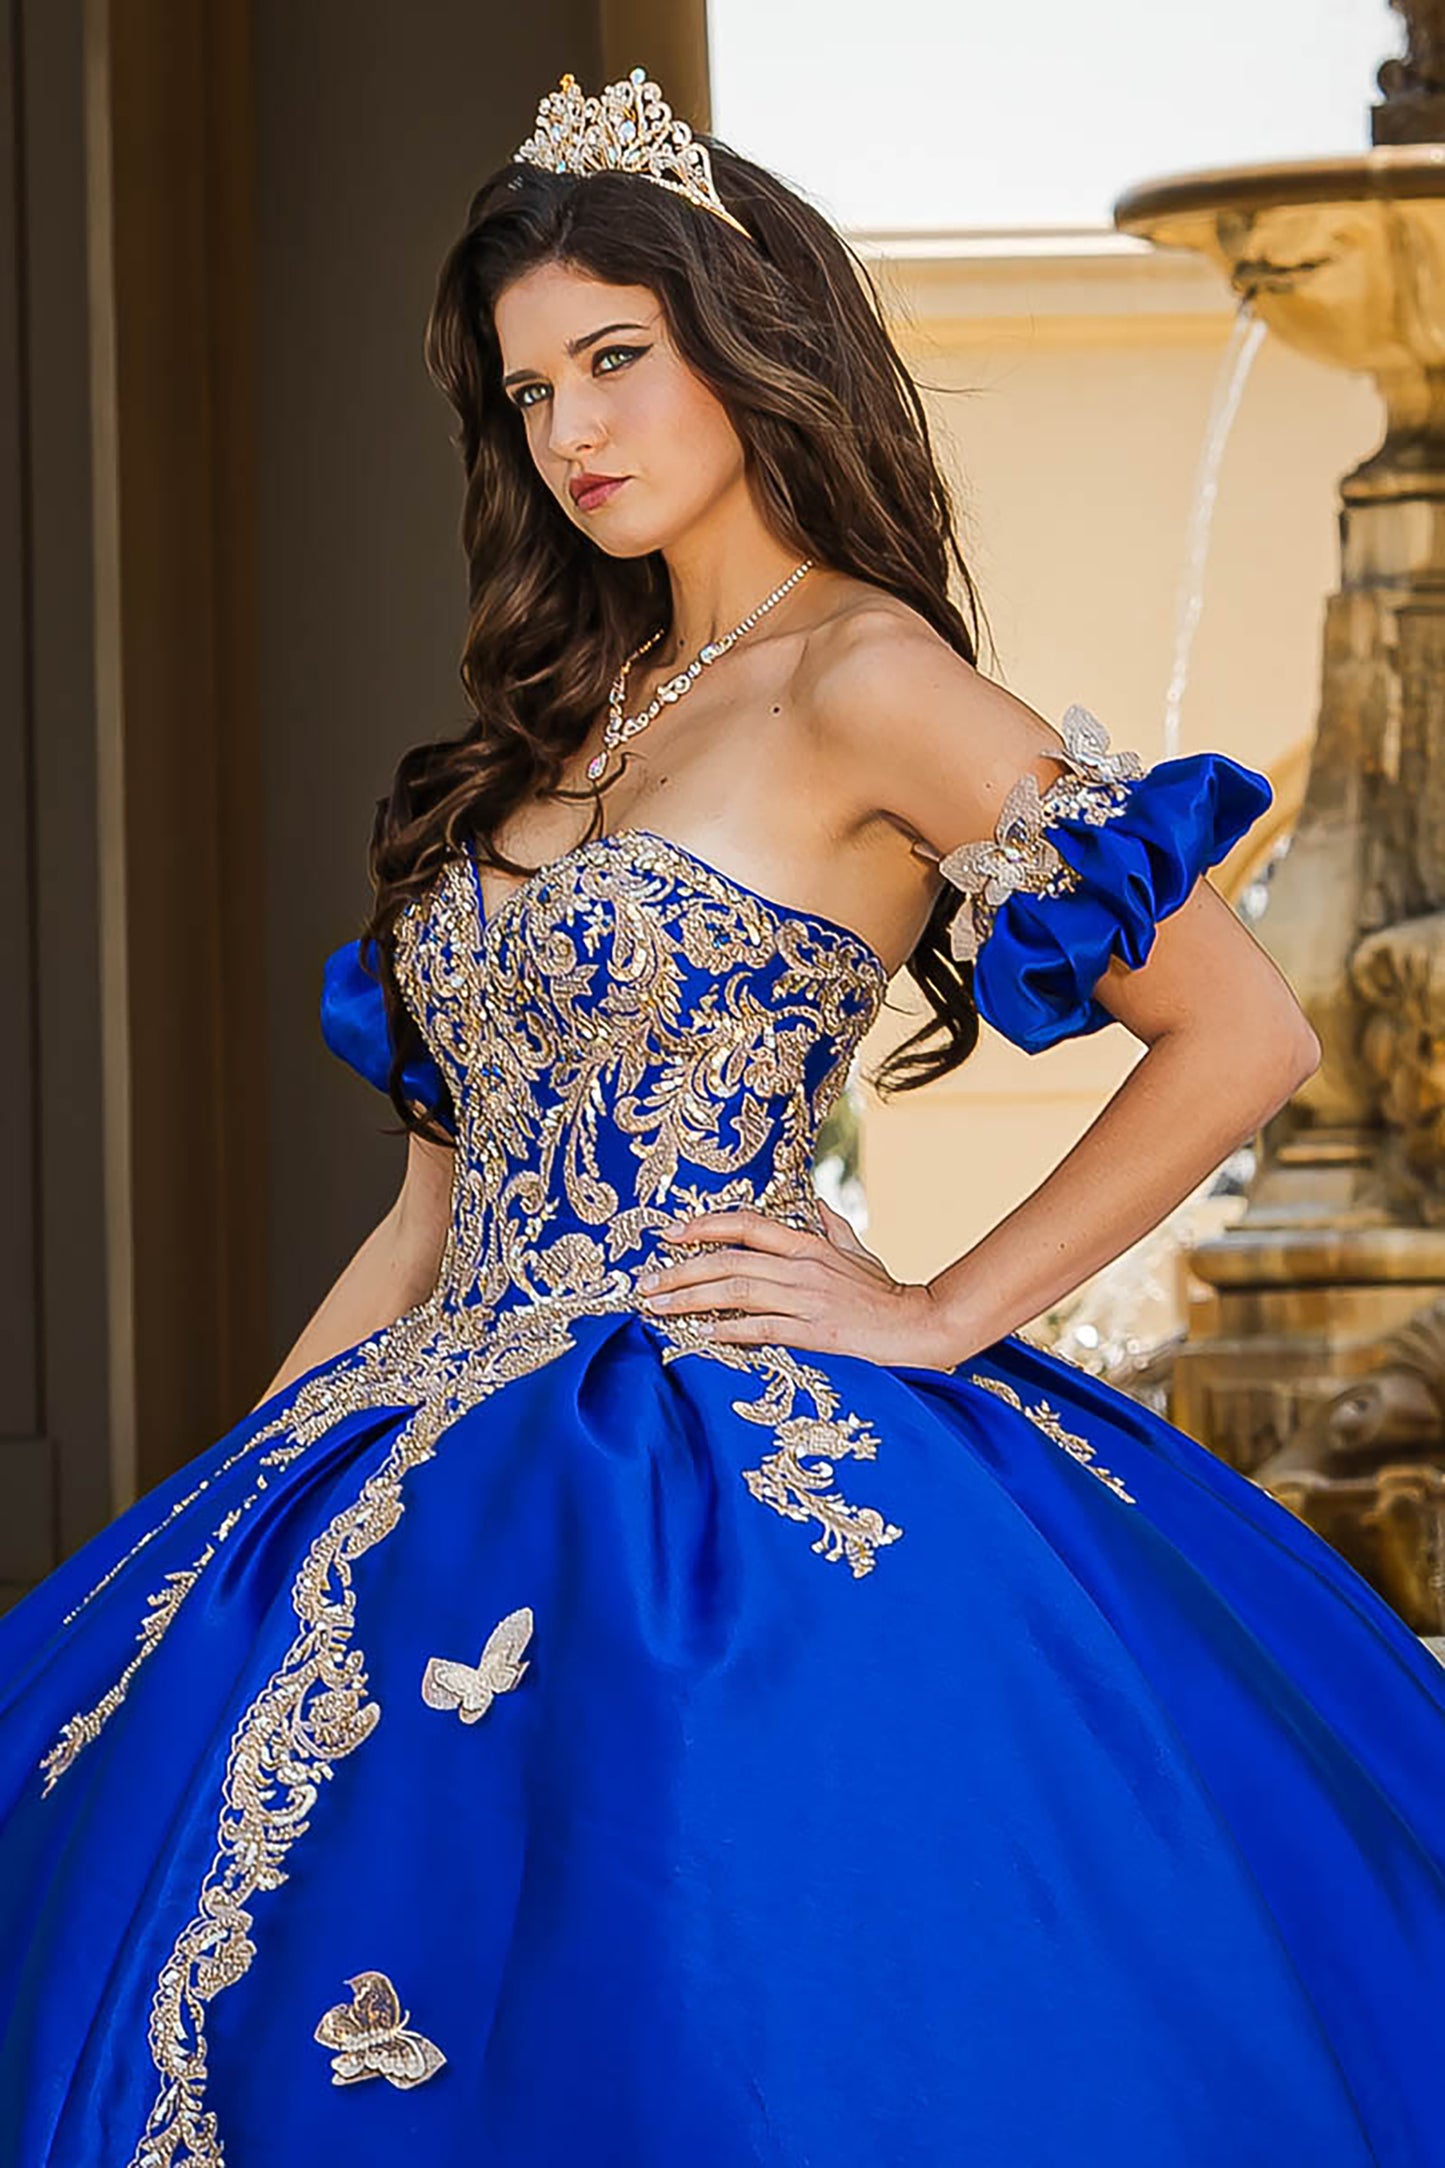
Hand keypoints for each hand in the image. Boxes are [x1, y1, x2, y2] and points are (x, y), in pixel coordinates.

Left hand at [635, 1202, 960, 1368]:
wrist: (923, 1327)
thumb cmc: (888, 1295)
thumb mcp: (861, 1254)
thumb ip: (834, 1229)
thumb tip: (819, 1204)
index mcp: (808, 1245)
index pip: (746, 1224)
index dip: (704, 1226)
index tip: (668, 1234)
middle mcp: (802, 1266)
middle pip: (728, 1259)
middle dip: (680, 1270)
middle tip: (644, 1283)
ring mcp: (807, 1299)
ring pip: (736, 1291)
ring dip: (690, 1299)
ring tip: (655, 1308)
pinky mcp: (815, 1332)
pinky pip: (762, 1328)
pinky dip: (728, 1330)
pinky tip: (700, 1335)